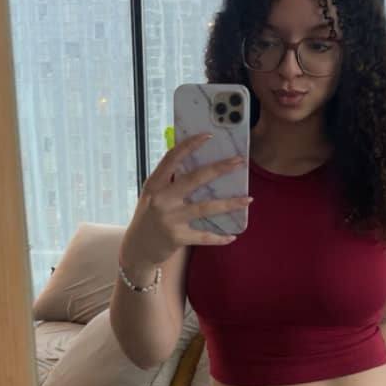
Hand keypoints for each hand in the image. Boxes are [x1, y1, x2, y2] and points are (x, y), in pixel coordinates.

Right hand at [121, 133, 250, 266]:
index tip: (208, 136)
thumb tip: (198, 165)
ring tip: (248, 199)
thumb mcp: (152, 196)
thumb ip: (168, 182)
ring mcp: (170, 218)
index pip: (172, 158)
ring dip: (230, 204)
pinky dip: (219, 237)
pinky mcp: (177, 237)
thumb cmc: (148, 218)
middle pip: (194, 179)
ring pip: (205, 207)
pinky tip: (232, 236)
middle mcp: (161, 199)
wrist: (137, 249)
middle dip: (219, 168)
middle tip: (240, 162)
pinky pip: (204, 236)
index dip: (189, 145)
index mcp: (154, 184)